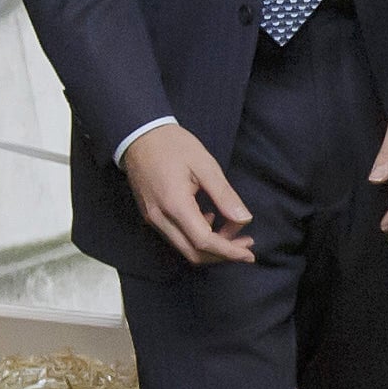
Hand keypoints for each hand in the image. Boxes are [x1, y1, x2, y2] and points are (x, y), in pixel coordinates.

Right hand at [123, 125, 255, 265]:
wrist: (139, 134)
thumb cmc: (172, 145)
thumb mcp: (205, 165)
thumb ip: (224, 195)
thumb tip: (244, 219)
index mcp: (175, 204)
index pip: (204, 241)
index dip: (229, 251)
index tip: (249, 254)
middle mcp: (160, 218)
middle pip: (193, 253)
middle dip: (222, 254)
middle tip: (245, 245)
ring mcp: (153, 219)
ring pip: (184, 248)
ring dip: (210, 246)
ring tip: (231, 229)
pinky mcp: (151, 215)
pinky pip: (175, 237)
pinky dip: (196, 237)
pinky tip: (209, 218)